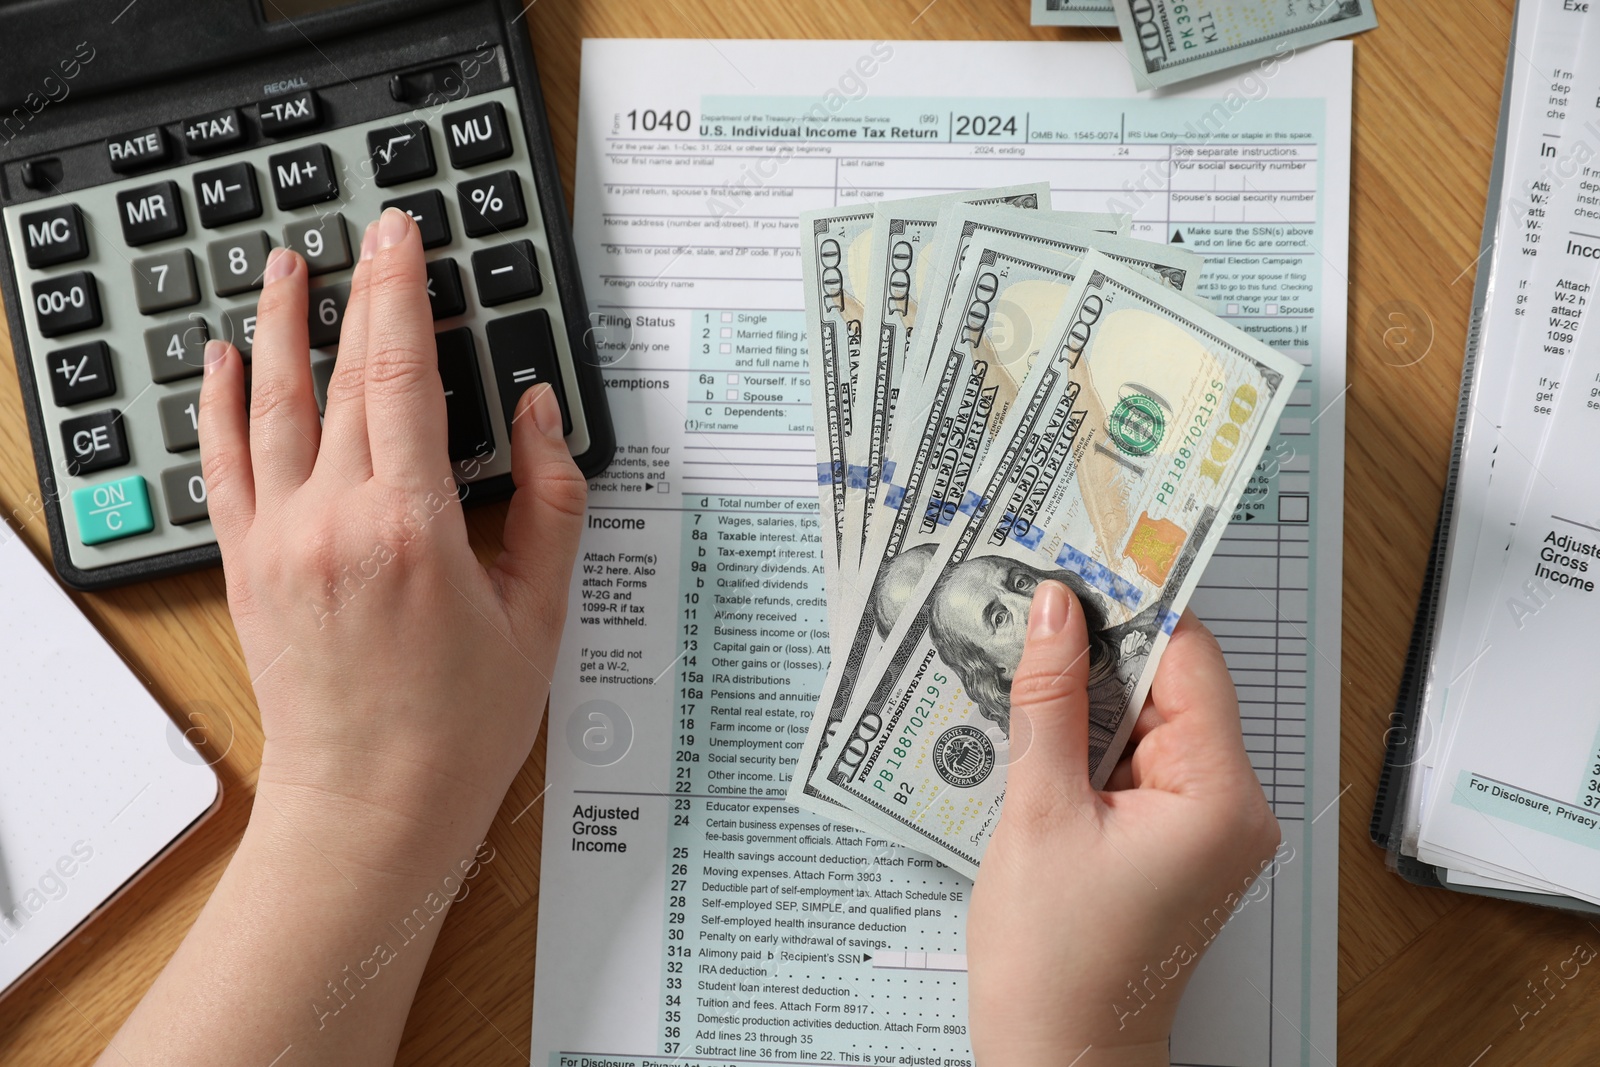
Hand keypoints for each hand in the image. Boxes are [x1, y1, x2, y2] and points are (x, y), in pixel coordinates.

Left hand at [199, 206, 586, 868]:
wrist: (372, 805)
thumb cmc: (461, 723)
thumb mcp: (539, 611)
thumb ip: (549, 501)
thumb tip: (539, 415)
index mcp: (412, 525)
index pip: (402, 375)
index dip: (401, 294)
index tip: (404, 239)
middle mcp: (333, 521)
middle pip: (341, 376)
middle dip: (358, 292)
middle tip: (370, 235)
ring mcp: (279, 541)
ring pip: (269, 407)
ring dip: (278, 327)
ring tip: (286, 268)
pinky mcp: (249, 567)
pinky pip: (223, 467)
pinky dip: (220, 407)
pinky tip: (222, 362)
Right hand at [967, 582, 1280, 1066]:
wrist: (1058, 1057)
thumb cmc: (1055, 965)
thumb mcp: (1039, 812)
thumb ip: (1049, 701)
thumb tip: (1056, 613)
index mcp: (1218, 797)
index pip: (1191, 661)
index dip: (1134, 606)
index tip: (1083, 561)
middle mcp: (1229, 806)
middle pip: (1169, 686)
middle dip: (1098, 649)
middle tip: (1034, 607)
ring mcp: (1204, 825)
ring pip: (1145, 720)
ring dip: (1085, 695)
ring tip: (1022, 669)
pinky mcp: (1173, 839)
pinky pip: (1134, 760)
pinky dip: (1087, 740)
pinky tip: (1036, 728)